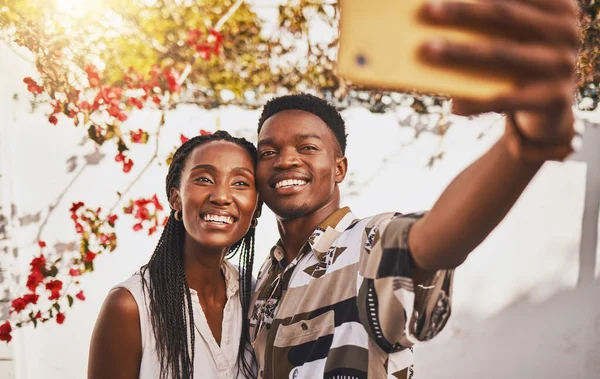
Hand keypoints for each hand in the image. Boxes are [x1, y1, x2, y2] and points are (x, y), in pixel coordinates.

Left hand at [419, 0, 579, 160]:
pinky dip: (476, 101)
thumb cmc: (520, 60)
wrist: (549, 108)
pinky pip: (506, 98)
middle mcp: (566, 30)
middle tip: (428, 9)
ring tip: (428, 49)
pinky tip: (453, 104)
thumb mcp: (512, 37)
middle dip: (462, 11)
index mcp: (558, 6)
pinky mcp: (554, 97)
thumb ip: (492, 21)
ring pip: (500, 53)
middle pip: (504, 14)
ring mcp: (562, 63)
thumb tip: (439, 12)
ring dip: (459, 51)